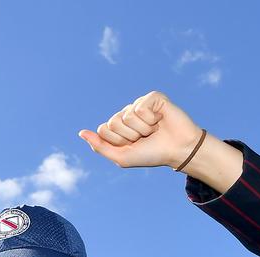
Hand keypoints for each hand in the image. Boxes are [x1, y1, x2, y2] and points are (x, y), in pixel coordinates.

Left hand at [78, 91, 202, 170]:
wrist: (178, 150)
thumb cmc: (152, 154)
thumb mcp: (122, 157)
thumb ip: (100, 147)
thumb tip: (81, 133)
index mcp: (118, 127)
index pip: (103, 130)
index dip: (118, 142)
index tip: (133, 145)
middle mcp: (127, 113)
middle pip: (113, 123)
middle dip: (129, 136)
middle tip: (144, 138)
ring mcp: (139, 104)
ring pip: (127, 116)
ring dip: (142, 130)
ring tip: (153, 131)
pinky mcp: (152, 97)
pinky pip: (140, 108)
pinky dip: (150, 120)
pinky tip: (160, 120)